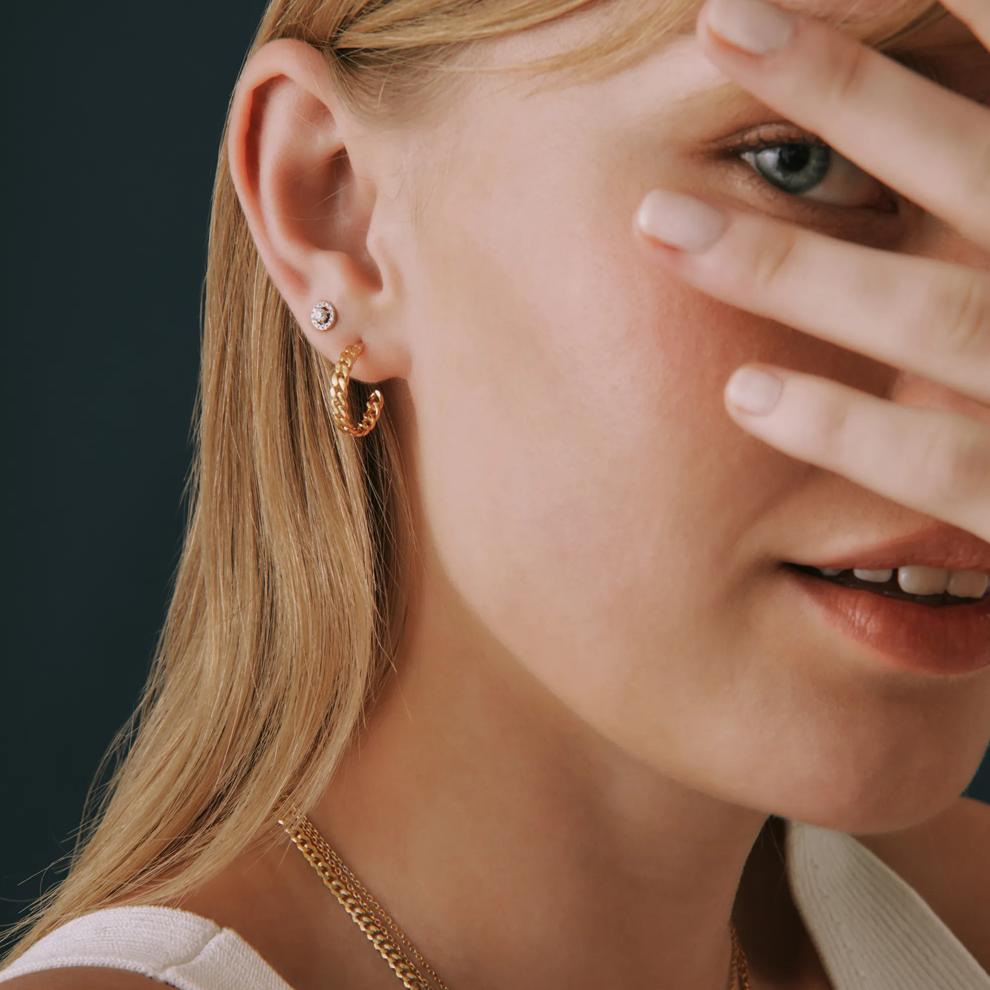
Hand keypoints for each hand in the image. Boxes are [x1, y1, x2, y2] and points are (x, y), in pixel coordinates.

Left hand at [634, 0, 989, 542]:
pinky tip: (742, 395)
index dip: (953, 15)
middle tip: (715, 18)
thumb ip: (981, 201)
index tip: (756, 1)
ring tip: (657, 225)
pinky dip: (850, 427)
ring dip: (795, 267)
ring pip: (945, 317)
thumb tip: (917, 141)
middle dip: (853, 89)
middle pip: (984, 170)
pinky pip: (955, 469)